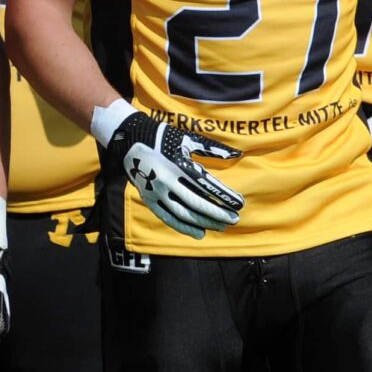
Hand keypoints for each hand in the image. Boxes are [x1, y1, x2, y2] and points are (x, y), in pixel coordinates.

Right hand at [102, 110, 242, 237]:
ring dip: (205, 222)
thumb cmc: (164, 139)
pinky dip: (185, 228)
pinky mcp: (149, 200)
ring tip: (221, 226)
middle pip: (198, 203)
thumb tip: (237, 154)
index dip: (224, 196)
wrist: (131, 142)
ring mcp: (157, 193)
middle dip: (218, 213)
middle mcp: (168, 181)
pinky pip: (169, 218)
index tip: (239, 204)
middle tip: (234, 219)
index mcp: (179, 165)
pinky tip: (200, 233)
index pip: (207, 186)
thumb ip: (212, 149)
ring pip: (184, 214)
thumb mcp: (187, 140)